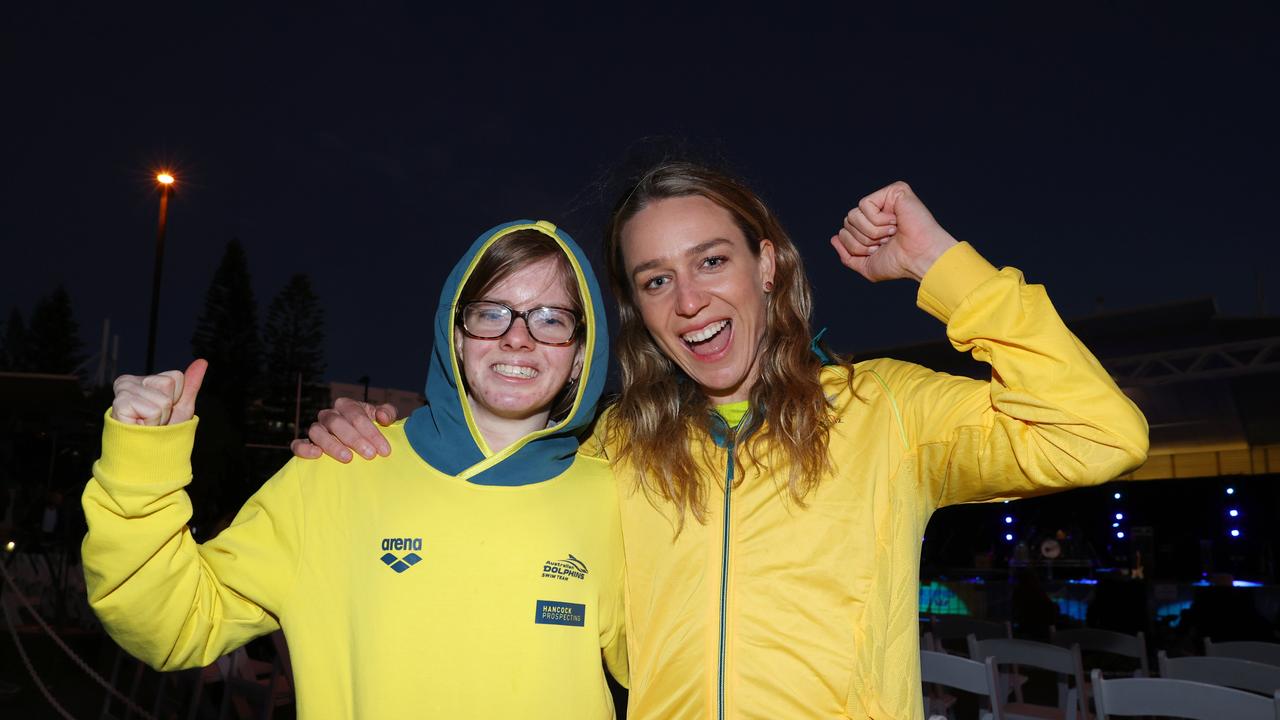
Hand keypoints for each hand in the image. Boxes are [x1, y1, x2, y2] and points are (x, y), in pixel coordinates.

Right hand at [111, 359, 206, 425]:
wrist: (146, 455)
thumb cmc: (162, 432)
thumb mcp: (181, 406)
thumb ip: (190, 384)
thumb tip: (202, 361)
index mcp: (144, 379)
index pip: (175, 376)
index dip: (176, 397)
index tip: (162, 411)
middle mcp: (129, 380)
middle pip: (168, 384)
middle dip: (168, 408)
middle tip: (154, 419)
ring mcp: (122, 391)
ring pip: (163, 400)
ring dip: (160, 419)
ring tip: (146, 425)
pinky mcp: (119, 405)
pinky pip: (153, 411)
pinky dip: (152, 424)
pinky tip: (139, 427)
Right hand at [289, 397, 397, 461]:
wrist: (362, 442)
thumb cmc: (372, 428)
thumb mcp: (384, 418)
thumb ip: (387, 413)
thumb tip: (382, 417)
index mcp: (347, 406)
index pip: (356, 414)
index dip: (371, 431)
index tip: (384, 450)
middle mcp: (329, 415)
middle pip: (337, 422)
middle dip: (355, 439)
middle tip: (370, 454)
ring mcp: (317, 429)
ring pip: (317, 432)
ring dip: (332, 445)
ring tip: (347, 458)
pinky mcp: (306, 444)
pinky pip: (298, 444)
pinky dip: (304, 449)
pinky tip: (317, 455)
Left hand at [830, 181, 957, 282]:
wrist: (919, 258)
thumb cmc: (899, 263)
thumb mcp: (866, 266)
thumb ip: (847, 255)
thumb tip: (834, 238)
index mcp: (873, 228)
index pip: (844, 232)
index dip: (856, 246)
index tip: (878, 250)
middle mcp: (879, 212)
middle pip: (847, 222)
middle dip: (862, 239)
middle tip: (885, 242)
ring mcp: (886, 200)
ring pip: (853, 215)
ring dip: (871, 231)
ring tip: (891, 233)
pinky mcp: (893, 191)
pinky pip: (865, 205)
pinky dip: (877, 220)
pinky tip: (895, 222)